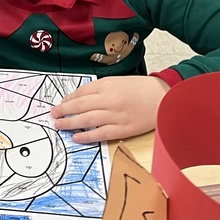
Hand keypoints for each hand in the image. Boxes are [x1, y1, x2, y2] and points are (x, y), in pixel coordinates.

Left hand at [50, 76, 168, 143]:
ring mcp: (116, 115)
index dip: (68, 99)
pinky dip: (87, 136)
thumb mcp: (120, 81)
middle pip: (80, 105)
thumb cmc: (143, 89)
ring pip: (87, 120)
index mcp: (108, 85)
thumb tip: (82, 98)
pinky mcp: (124, 129)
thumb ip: (102, 88)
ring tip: (59, 125)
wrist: (165, 98)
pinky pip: (101, 133)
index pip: (81, 92)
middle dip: (63, 110)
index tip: (61, 104)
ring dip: (70, 123)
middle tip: (53, 115)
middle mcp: (109, 99)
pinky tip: (77, 137)